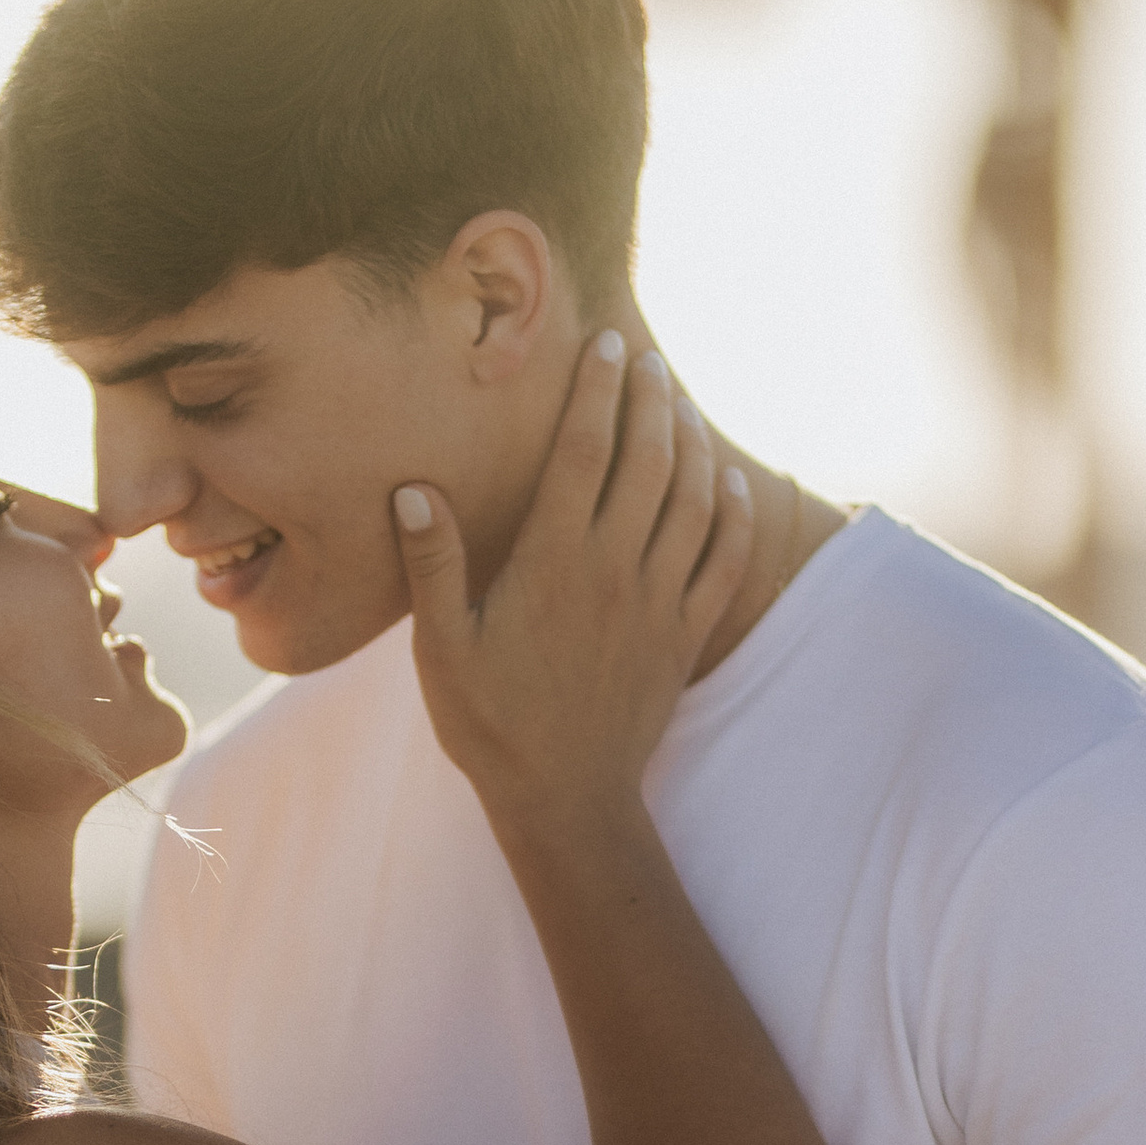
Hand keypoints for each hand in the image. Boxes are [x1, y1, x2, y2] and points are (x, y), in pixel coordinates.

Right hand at [395, 334, 753, 836]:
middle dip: (651, 401)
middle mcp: (614, 570)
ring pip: (691, 503)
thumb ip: (432, 562)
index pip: (584, 452)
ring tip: (684, 407)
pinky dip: (733, 518)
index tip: (607, 345)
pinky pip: (723, 563)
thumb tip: (412, 489)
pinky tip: (731, 485)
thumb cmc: (491, 723)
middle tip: (651, 361)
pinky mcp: (684, 637)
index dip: (597, 391)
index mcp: (554, 561)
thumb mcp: (440, 647)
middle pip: (647, 462)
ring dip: (692, 446)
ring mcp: (657, 602)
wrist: (564, 799)